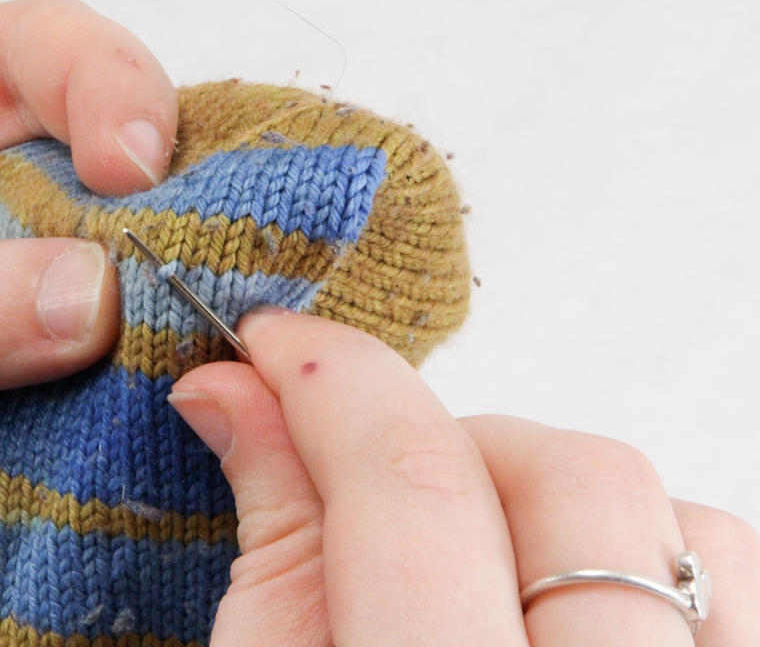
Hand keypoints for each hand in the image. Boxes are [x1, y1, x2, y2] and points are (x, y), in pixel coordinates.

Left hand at [0, 0, 176, 645]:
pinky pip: (99, 444)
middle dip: (165, 214)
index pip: (16, 66)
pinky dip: (137, 452)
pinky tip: (154, 462)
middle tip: (193, 271)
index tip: (134, 159)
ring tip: (183, 379)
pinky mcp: (2, 468)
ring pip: (117, 324)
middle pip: (99, 190)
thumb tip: (89, 292)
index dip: (94, 80)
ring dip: (156, 348)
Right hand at [170, 308, 759, 644]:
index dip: (332, 382)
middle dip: (452, 441)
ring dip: (563, 499)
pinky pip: (733, 581)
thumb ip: (271, 540)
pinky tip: (561, 598)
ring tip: (478, 557)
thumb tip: (234, 391)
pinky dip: (645, 554)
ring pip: (686, 522)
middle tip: (369, 475)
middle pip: (577, 481)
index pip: (411, 489)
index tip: (274, 345)